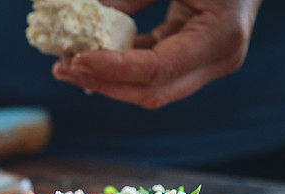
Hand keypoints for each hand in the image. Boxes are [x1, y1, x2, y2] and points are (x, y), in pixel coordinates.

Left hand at [53, 0, 261, 108]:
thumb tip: (90, 12)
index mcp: (222, 37)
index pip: (159, 69)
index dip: (115, 68)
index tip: (77, 59)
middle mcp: (218, 60)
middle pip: (151, 90)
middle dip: (103, 82)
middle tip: (63, 68)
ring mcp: (206, 64)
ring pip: (147, 87)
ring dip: (105, 79)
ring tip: (65, 65)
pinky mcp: (192, 58)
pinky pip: (149, 71)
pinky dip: (119, 65)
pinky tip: (88, 57)